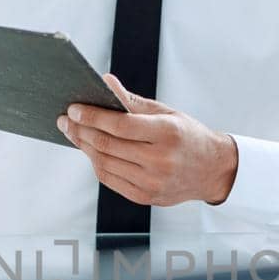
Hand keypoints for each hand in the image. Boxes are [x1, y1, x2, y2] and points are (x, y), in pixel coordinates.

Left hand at [57, 74, 237, 207]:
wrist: (212, 171)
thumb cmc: (188, 137)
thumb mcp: (166, 113)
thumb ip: (132, 101)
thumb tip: (104, 82)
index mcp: (167, 134)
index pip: (120, 125)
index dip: (92, 116)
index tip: (74, 109)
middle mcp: (160, 161)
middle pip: (107, 146)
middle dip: (81, 131)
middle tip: (65, 120)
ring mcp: (152, 183)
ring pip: (104, 164)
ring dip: (84, 147)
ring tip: (74, 133)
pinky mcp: (145, 197)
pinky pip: (110, 180)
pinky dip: (96, 164)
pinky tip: (91, 151)